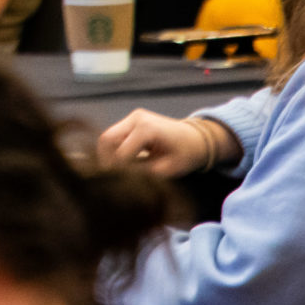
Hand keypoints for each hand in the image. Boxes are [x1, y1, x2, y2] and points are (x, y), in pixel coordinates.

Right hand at [97, 109, 236, 176]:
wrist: (197, 138)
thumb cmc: (186, 155)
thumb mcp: (166, 170)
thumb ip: (142, 173)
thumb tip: (120, 180)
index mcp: (146, 129)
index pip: (120, 154)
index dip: (117, 172)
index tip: (118, 187)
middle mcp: (136, 118)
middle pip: (107, 140)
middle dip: (106, 161)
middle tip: (112, 180)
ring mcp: (133, 117)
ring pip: (108, 137)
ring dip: (109, 155)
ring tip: (117, 173)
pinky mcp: (132, 120)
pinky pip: (115, 135)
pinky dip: (114, 150)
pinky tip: (122, 164)